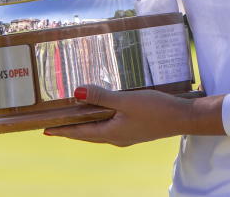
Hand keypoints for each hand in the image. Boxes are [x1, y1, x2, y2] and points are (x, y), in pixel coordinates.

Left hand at [43, 85, 223, 146]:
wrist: (183, 118)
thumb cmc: (156, 109)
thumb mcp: (126, 100)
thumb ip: (102, 96)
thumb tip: (76, 93)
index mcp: (111, 133)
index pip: (80, 133)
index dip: (63, 130)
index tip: (46, 129)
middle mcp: (117, 137)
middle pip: (87, 133)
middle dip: (71, 128)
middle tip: (54, 123)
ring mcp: (127, 134)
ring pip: (99, 130)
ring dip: (85, 124)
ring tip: (74, 117)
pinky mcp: (135, 128)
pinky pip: (111, 125)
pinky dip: (100, 119)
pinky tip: (103, 111)